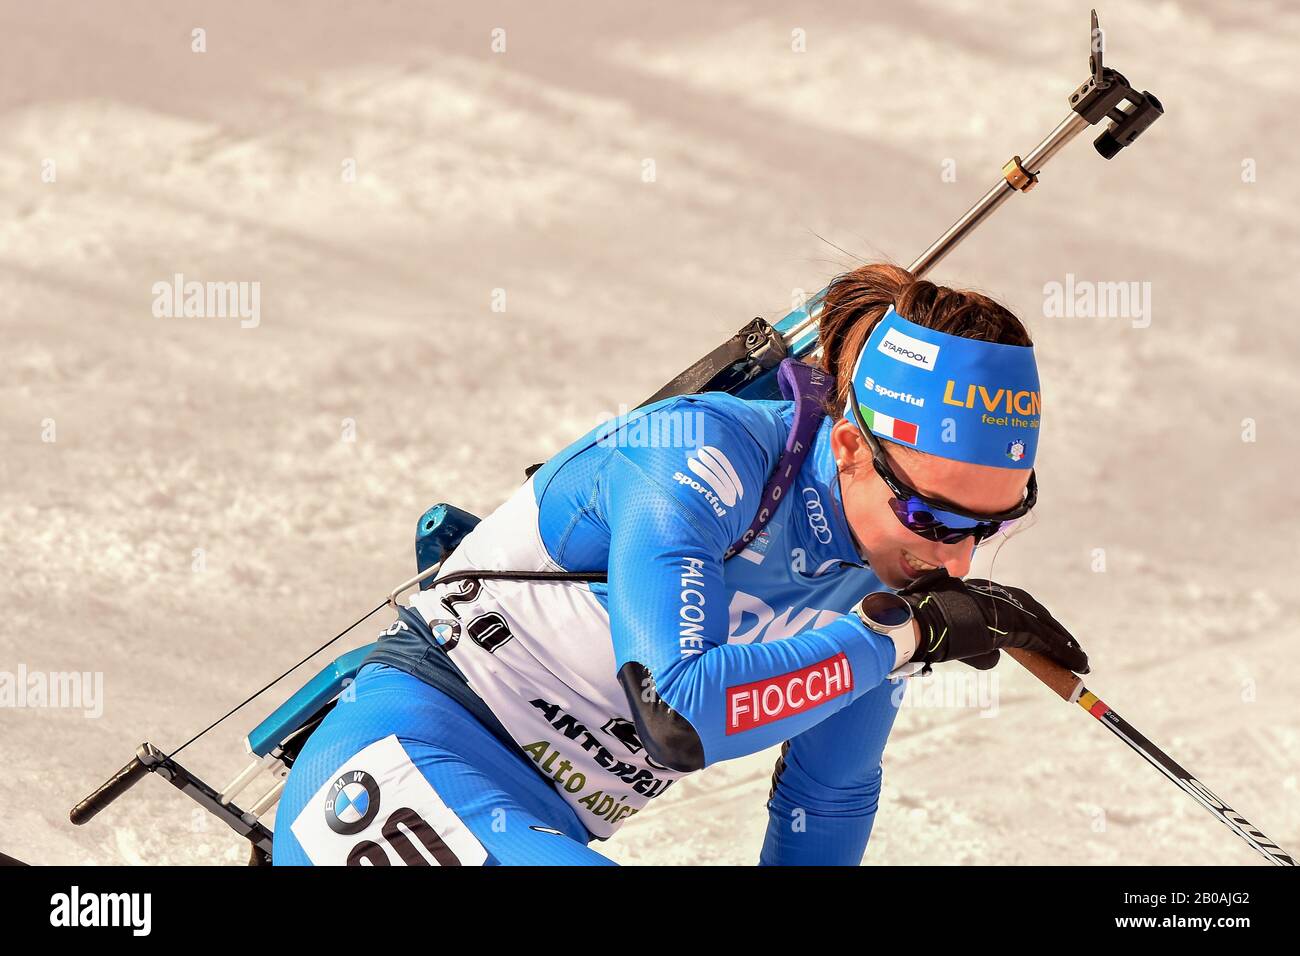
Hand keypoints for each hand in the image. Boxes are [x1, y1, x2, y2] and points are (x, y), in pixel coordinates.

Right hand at [898, 570, 1088, 673]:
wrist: (921, 623)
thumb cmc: (929, 628)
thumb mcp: (957, 636)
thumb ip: (980, 647)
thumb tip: (994, 659)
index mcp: (983, 592)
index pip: (1016, 607)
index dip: (1034, 622)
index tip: (1044, 636)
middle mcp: (999, 594)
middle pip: (1035, 613)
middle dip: (1054, 633)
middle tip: (1069, 650)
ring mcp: (1008, 607)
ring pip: (1044, 627)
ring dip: (1064, 645)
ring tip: (1079, 662)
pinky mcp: (1015, 623)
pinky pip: (1046, 640)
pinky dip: (1065, 652)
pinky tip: (1078, 663)